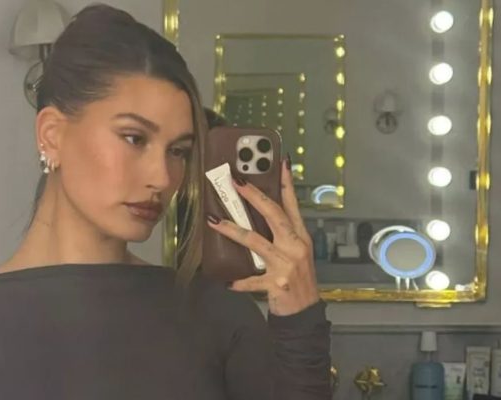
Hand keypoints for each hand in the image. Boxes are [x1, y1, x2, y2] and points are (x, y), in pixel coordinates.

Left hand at [206, 156, 319, 315]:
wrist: (305, 312)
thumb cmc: (298, 279)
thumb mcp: (296, 253)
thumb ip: (282, 236)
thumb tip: (258, 218)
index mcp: (300, 237)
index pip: (292, 205)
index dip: (286, 183)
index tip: (280, 162)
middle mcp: (295, 246)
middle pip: (274, 215)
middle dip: (254, 196)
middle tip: (236, 181)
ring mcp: (285, 265)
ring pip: (255, 241)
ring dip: (232, 230)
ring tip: (213, 220)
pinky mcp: (276, 284)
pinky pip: (252, 280)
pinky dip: (239, 281)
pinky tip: (226, 281)